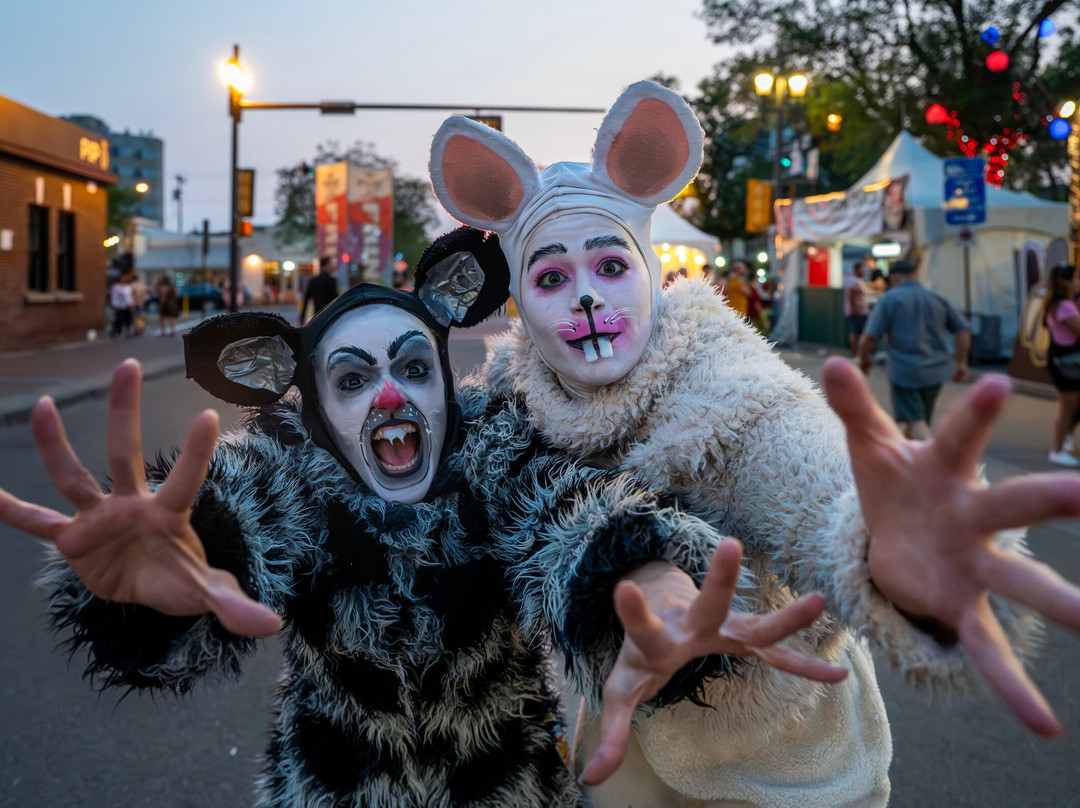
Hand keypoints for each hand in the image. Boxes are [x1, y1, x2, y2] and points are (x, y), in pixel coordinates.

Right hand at [0, 359, 280, 637]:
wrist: (150, 591)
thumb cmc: (182, 579)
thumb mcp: (208, 594)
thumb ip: (235, 605)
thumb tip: (272, 627)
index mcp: (169, 513)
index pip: (185, 479)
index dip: (195, 453)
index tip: (207, 415)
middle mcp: (131, 504)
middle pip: (124, 452)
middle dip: (127, 410)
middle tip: (129, 365)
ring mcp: (99, 517)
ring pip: (74, 475)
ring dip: (56, 444)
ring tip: (41, 406)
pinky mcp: (72, 539)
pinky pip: (38, 522)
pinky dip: (13, 511)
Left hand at [580, 538, 847, 785]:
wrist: (661, 607)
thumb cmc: (639, 655)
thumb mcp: (619, 693)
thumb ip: (611, 733)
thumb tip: (591, 778)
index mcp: (657, 637)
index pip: (642, 628)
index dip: (632, 612)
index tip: (623, 587)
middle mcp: (691, 624)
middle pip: (707, 604)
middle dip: (719, 579)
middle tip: (730, 544)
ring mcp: (722, 627)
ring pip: (753, 622)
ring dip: (783, 616)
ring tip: (817, 600)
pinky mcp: (743, 637)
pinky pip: (778, 655)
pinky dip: (804, 665)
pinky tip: (838, 674)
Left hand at [822, 356, 1079, 735]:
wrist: (896, 530)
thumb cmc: (892, 482)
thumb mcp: (867, 447)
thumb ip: (854, 407)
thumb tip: (830, 361)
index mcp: (943, 470)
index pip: (958, 437)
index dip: (975, 413)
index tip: (998, 384)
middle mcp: (973, 517)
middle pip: (1012, 507)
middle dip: (1047, 502)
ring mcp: (975, 565)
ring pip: (1018, 585)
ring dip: (1057, 603)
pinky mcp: (960, 605)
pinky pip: (986, 649)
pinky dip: (1009, 686)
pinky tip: (1043, 726)